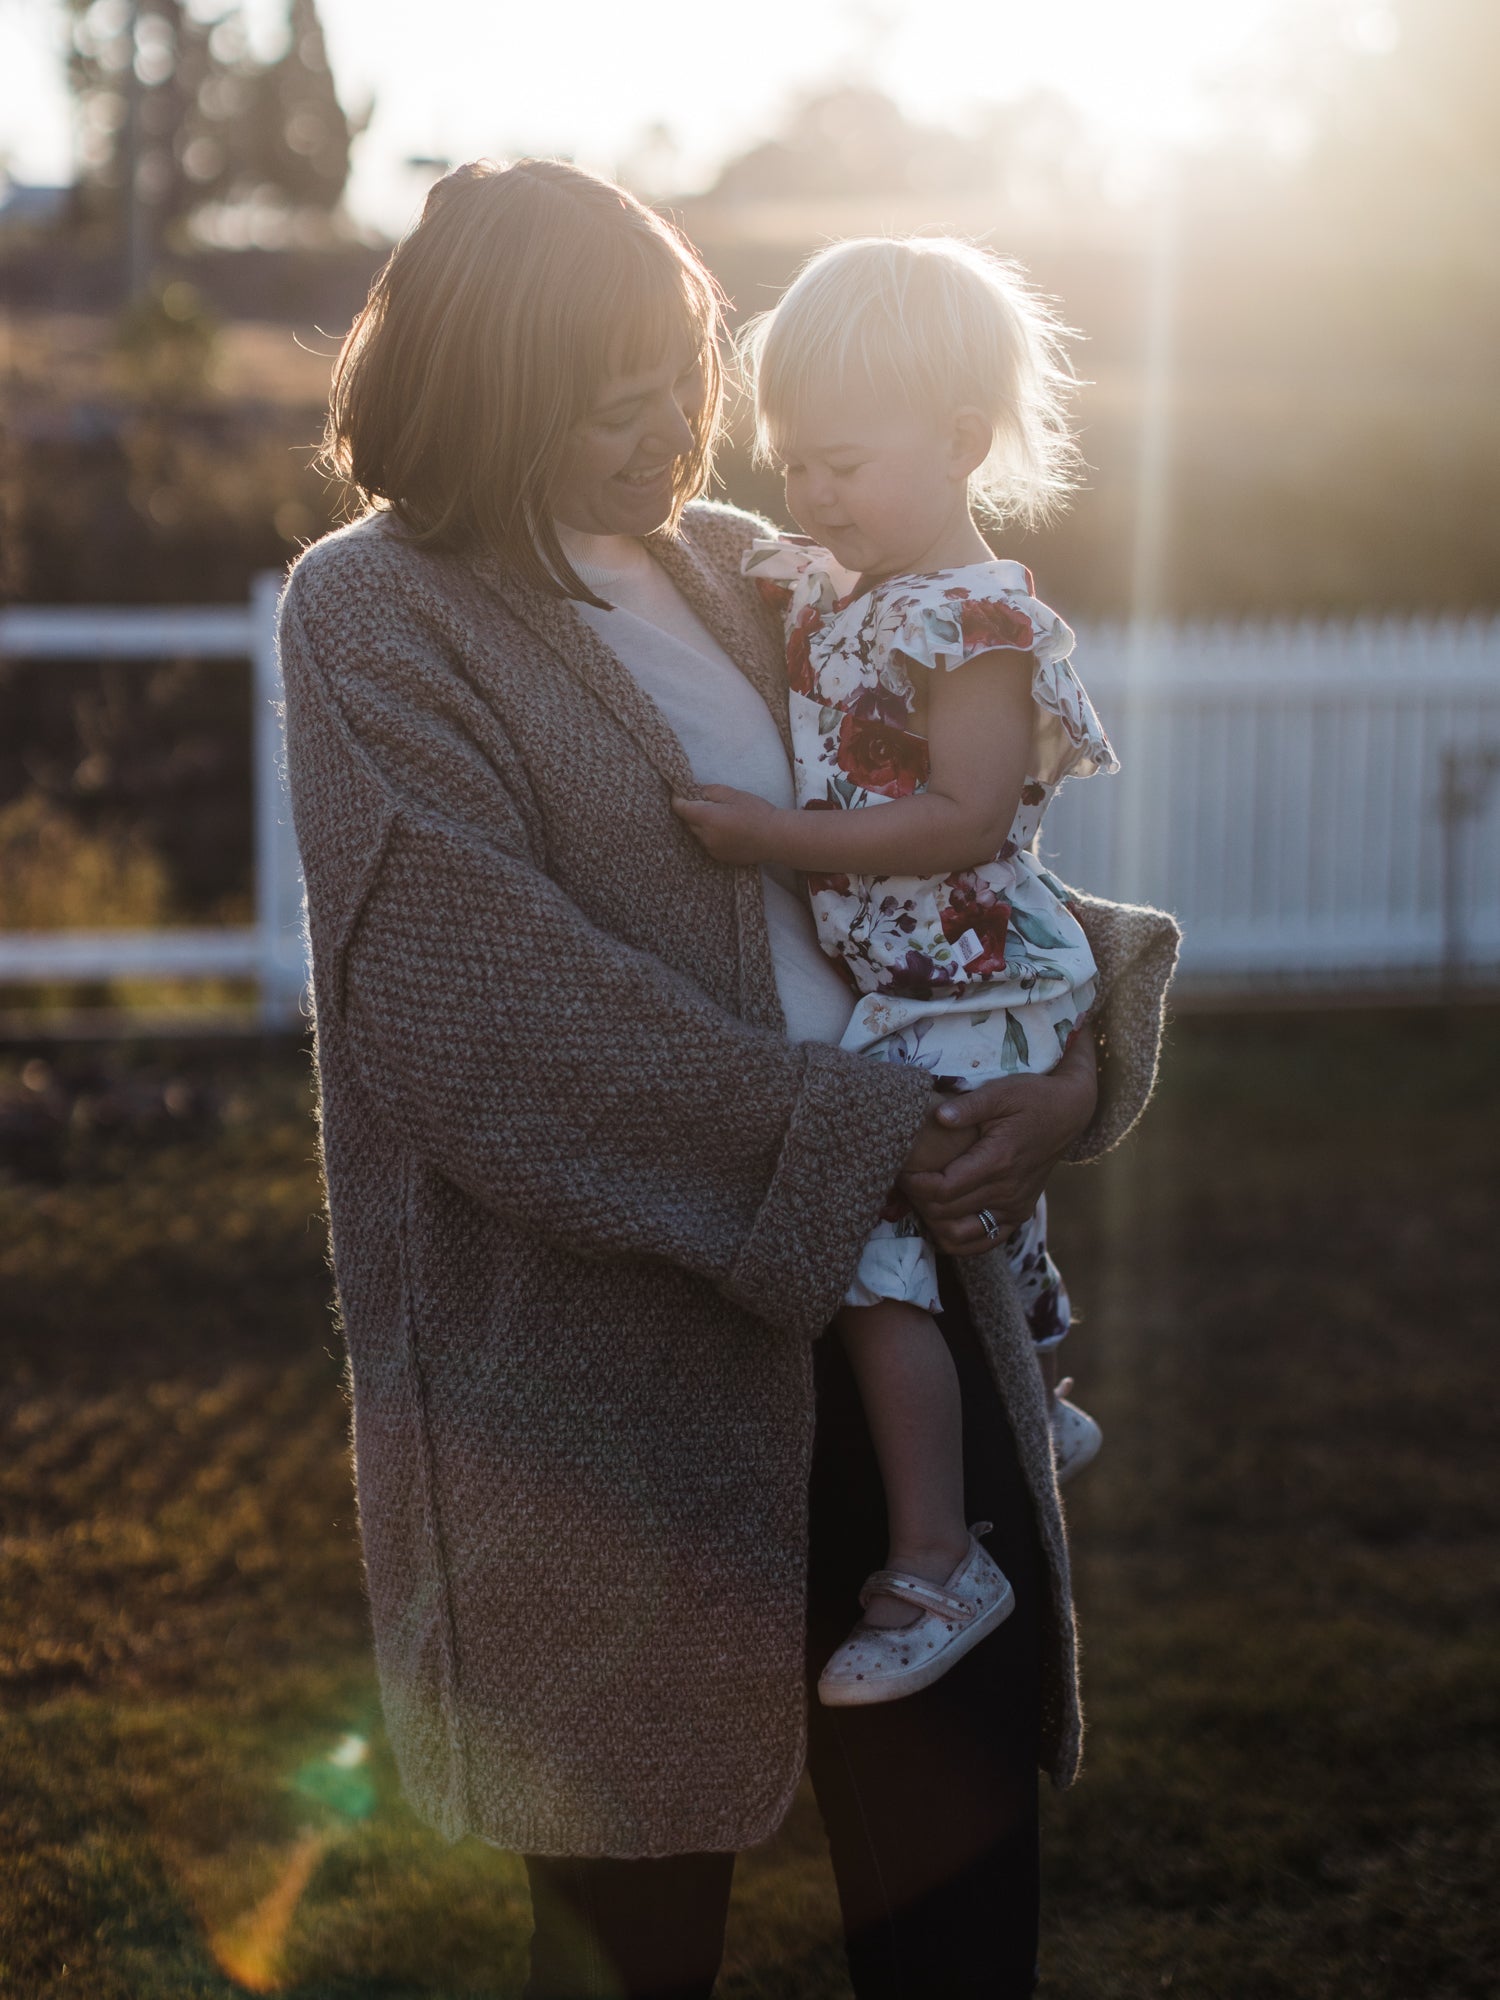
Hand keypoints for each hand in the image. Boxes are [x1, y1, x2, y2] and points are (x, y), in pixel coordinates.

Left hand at [672, 786, 783, 864]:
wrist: (776, 838)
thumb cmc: (758, 813)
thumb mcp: (734, 794)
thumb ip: (711, 791)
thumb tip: (698, 792)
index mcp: (708, 818)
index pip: (681, 808)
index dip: (678, 799)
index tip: (679, 793)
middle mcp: (706, 836)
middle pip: (689, 822)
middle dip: (693, 812)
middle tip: (706, 803)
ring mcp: (712, 849)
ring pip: (699, 834)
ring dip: (703, 825)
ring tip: (721, 818)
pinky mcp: (720, 858)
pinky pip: (708, 844)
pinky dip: (712, 837)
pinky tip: (728, 831)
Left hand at [899, 1028, 1097, 1256]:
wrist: (1069, 1112)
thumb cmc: (1032, 1097)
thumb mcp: (1001, 1091)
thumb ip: (968, 1106)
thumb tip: (938, 1116)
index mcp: (998, 1160)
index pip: (942, 1189)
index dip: (914, 1184)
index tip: (902, 1169)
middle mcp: (1006, 1190)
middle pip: (945, 1214)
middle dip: (917, 1200)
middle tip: (904, 1180)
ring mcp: (1014, 1206)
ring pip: (961, 1236)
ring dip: (933, 1223)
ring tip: (921, 1200)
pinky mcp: (1019, 1214)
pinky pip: (984, 1242)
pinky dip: (958, 1239)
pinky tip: (942, 1221)